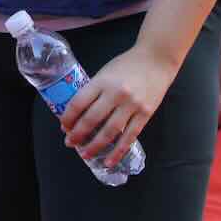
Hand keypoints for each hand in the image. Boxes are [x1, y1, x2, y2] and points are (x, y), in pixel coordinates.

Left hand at [60, 47, 173, 167]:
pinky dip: (118, 151)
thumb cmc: (127, 65)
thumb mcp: (105, 72)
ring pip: (110, 131)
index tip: (63, 126)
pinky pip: (129, 137)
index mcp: (102, 81)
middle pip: (92, 119)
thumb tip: (79, 112)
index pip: (79, 102)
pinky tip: (108, 161)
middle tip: (69, 143)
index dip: (69, 117)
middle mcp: (116, 94)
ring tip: (85, 154)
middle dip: (78, 134)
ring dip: (95, 146)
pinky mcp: (145, 114)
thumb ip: (94, 90)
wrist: (156, 60)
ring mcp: (132, 105)